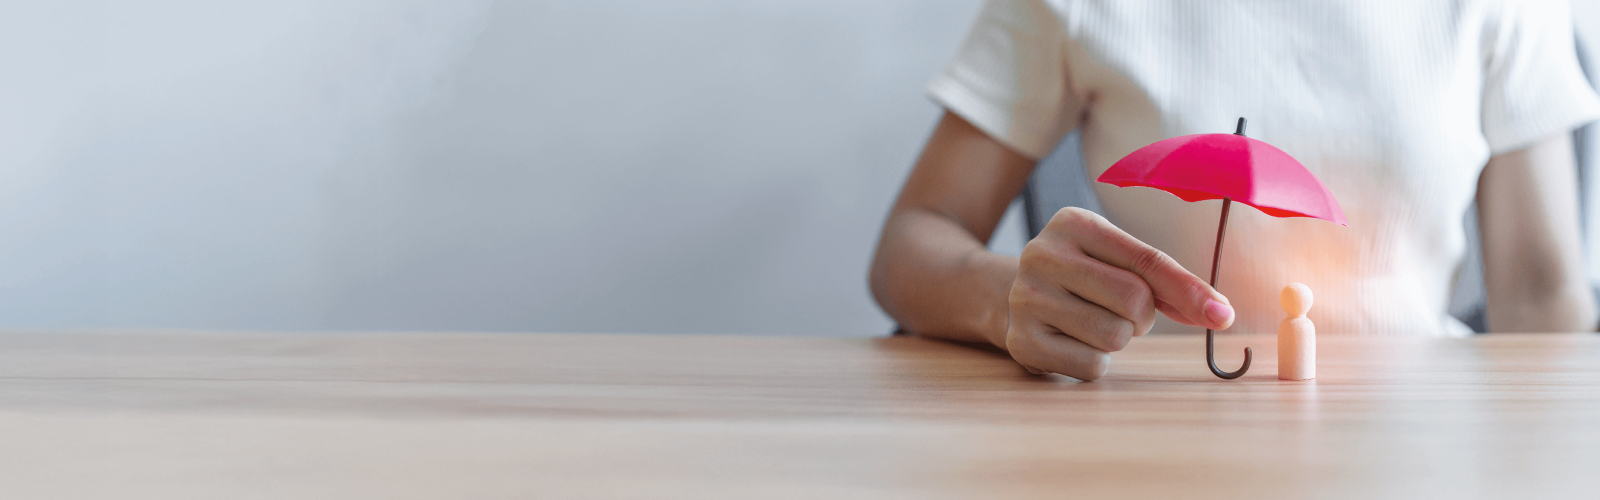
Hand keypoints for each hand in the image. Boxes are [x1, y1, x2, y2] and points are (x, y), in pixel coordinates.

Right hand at [1005, 208, 1233, 380]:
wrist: (1009, 296)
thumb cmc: (1082, 277)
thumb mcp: (1115, 260)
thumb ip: (1165, 282)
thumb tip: (1219, 313)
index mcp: (1072, 223)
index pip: (1147, 260)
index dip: (1188, 290)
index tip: (1221, 315)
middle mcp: (1041, 254)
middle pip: (1133, 300)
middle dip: (1142, 316)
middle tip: (1121, 311)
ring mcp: (1025, 299)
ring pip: (1114, 336)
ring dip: (1118, 338)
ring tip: (1092, 322)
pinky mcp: (1021, 340)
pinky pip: (1092, 365)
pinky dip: (1095, 361)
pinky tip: (1073, 342)